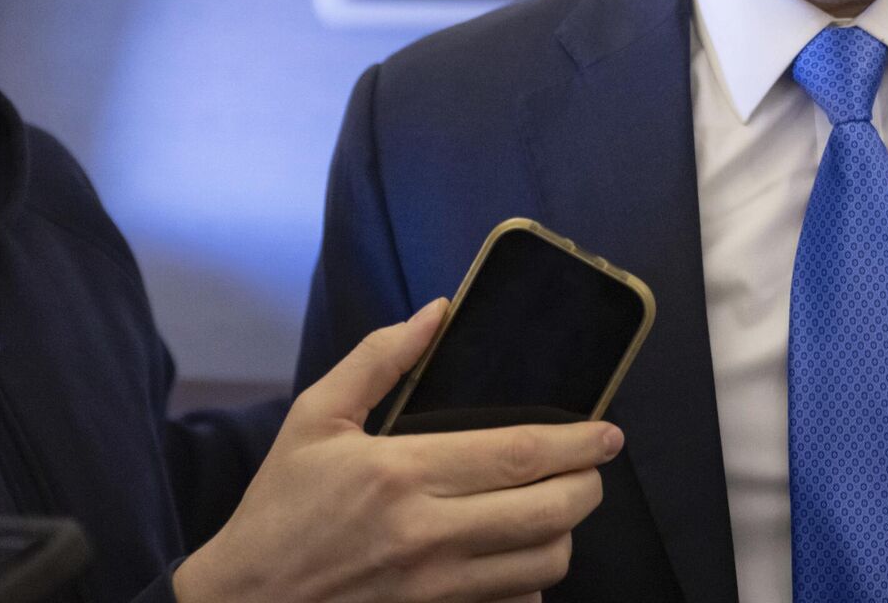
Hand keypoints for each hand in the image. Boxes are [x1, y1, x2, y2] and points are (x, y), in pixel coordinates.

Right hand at [174, 300, 621, 602]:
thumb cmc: (279, 509)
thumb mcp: (313, 419)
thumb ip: (378, 361)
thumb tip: (437, 313)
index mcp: (401, 473)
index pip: (520, 454)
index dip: (578, 441)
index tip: (608, 432)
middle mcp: (427, 534)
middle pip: (550, 511)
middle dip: (589, 486)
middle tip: (592, 467)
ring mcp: (434, 588)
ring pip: (544, 565)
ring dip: (565, 533)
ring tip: (556, 508)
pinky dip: (530, 583)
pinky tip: (518, 558)